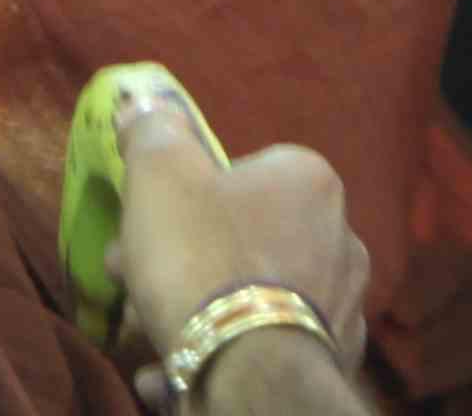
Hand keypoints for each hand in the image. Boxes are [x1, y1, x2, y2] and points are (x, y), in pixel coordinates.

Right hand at [106, 77, 372, 385]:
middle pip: (241, 237)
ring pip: (252, 295)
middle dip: (180, 256)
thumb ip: (151, 130)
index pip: (241, 171)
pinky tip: (170, 369)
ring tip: (146, 330)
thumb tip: (142, 101)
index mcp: (309, 181)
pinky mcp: (330, 362)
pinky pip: (263, 346)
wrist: (248, 371)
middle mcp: (340, 238)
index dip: (182, 194)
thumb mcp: (159, 174)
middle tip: (130, 275)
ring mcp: (340, 305)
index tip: (141, 223)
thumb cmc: (202, 258)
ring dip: (197, 307)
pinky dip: (219, 352)